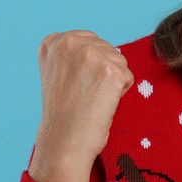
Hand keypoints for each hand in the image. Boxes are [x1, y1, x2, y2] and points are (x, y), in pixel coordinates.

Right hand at [28, 30, 132, 181]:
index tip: (74, 85)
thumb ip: (73, 53)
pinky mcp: (111, 70)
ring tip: (91, 98)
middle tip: (83, 94)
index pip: (90, 41)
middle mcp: (70, 42)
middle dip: (101, 71)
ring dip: (111, 81)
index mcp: (54, 41)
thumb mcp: (57, 71)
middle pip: (107, 48)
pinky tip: (101, 103)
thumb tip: (101, 47)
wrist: (64, 140)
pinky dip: (120, 93)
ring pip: (119, 61)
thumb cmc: (63, 112)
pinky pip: (128, 77)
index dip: (88, 67)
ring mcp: (91, 54)